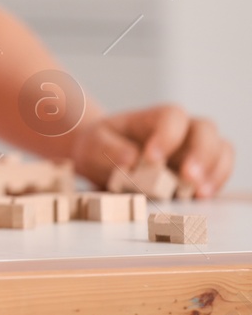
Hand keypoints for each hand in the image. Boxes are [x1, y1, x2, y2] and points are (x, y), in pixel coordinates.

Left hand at [70, 105, 233, 197]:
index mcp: (155, 117)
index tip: (152, 158)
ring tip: (199, 193)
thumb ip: (109, 148)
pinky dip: (215, 184)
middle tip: (188, 178)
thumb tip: (131, 160)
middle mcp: (182, 130)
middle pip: (205, 130)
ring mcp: (195, 150)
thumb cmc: (100, 146)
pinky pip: (219, 173)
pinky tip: (201, 198)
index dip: (167, 135)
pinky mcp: (200, 172)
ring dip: (214, 171)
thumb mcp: (94, 143)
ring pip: (220, 150)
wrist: (103, 159)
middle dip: (201, 154)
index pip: (172, 117)